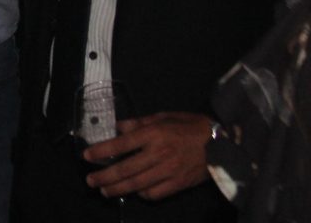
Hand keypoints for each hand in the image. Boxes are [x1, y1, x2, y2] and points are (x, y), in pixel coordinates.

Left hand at [84, 112, 211, 200]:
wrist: (223, 144)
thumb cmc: (192, 126)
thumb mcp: (164, 116)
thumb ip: (140, 123)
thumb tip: (118, 127)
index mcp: (154, 134)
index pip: (121, 144)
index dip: (101, 151)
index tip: (87, 156)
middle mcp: (158, 154)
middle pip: (125, 169)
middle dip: (104, 176)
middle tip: (90, 181)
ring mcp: (168, 171)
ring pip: (136, 184)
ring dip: (117, 189)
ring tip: (104, 190)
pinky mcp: (178, 184)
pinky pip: (154, 193)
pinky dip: (141, 194)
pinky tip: (134, 192)